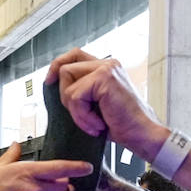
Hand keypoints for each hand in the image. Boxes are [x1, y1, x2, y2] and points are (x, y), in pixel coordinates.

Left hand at [47, 49, 167, 156]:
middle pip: (65, 68)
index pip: (74, 55)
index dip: (57, 66)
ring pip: (67, 83)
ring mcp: (106, 68)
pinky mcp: (104, 78)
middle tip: (83, 116)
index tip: (48, 81)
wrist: (142, 135)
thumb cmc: (122, 124)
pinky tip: (98, 124)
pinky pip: (75, 97)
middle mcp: (108, 63)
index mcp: (106, 67)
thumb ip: (82, 90)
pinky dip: (82, 116)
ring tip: (93, 122)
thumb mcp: (96, 104)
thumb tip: (54, 85)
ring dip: (75, 110)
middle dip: (65, 96)